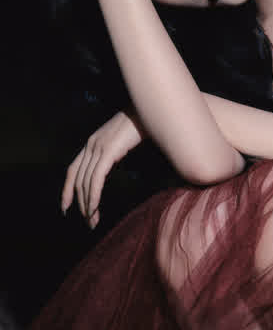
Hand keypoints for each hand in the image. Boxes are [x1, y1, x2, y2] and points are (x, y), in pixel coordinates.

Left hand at [61, 109, 145, 228]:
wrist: (150, 109)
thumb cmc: (142, 124)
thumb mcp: (123, 140)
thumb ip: (115, 151)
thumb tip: (115, 164)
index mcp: (92, 142)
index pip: (73, 170)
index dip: (67, 189)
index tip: (66, 207)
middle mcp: (91, 145)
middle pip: (77, 179)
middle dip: (80, 203)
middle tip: (88, 221)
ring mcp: (98, 147)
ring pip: (85, 182)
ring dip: (88, 204)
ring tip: (93, 220)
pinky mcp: (108, 152)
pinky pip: (96, 179)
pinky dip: (93, 196)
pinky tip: (95, 208)